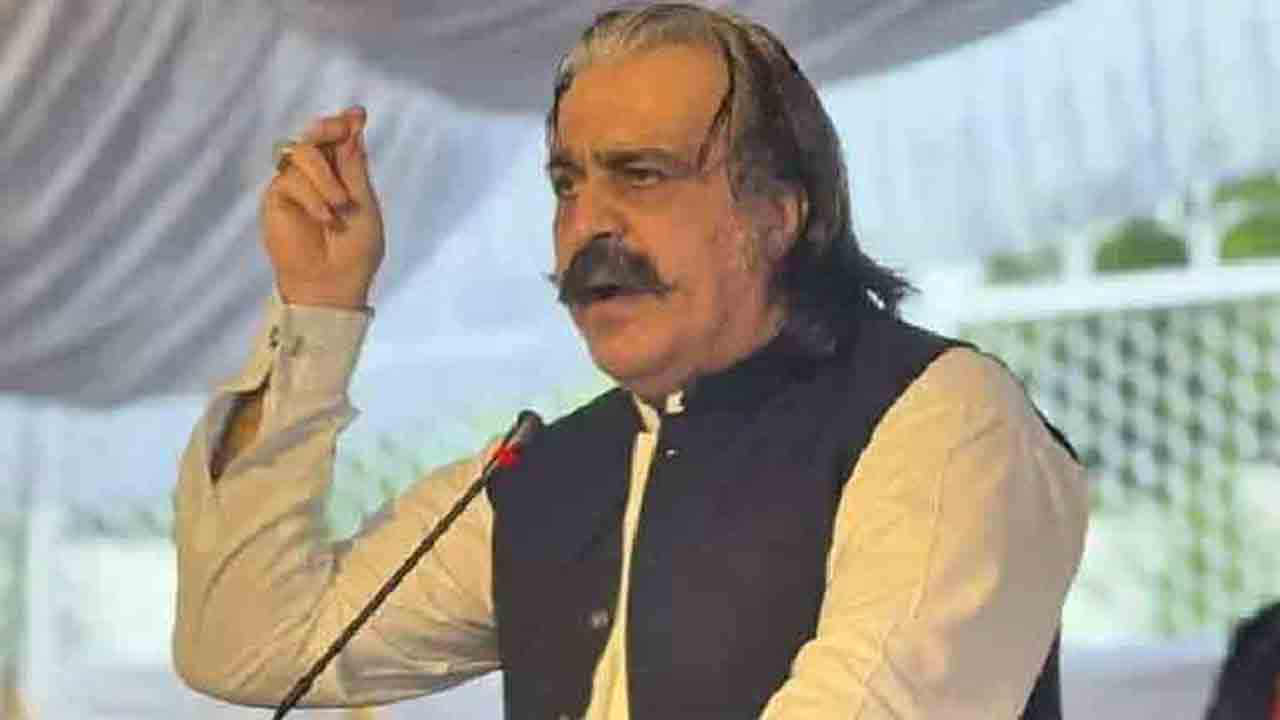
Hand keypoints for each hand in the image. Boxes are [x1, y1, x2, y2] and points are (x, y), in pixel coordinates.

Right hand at [262, 106, 383, 308]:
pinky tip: (326, 218)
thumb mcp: (364, 203)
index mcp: (342, 175)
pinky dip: (313, 196)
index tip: (357, 115)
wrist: (332, 283)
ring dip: (326, 178)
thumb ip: (353, 165)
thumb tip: (355, 123)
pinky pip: (291, 180)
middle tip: (342, 132)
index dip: (344, 123)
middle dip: (329, 129)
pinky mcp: (276, 198)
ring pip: (303, 154)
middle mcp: (316, 176)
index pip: (338, 138)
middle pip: (315, 135)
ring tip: (340, 208)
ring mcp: (294, 185)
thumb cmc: (355, 250)